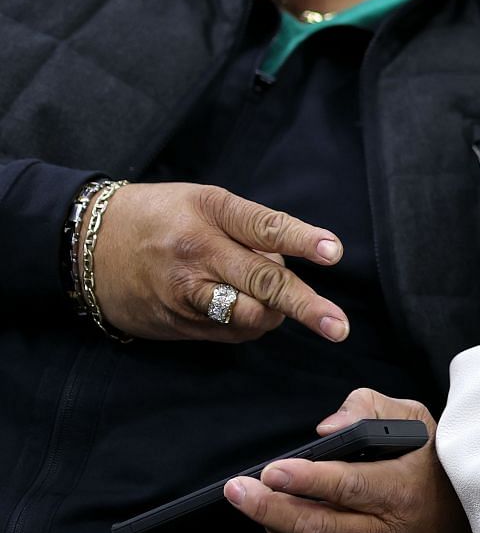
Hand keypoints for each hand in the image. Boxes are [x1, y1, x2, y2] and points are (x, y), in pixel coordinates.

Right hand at [90, 182, 347, 341]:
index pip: (263, 227)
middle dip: (305, 306)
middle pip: (261, 284)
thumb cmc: (159, 216)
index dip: (301, 240)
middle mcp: (197, 258)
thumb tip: (294, 259)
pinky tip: (241, 306)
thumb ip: (251, 226)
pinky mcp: (176, 326)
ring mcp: (185, 297)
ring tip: (276, 299)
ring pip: (249, 317)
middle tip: (338, 326)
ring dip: (275, 314)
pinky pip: (229, 332)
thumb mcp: (204, 200)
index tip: (333, 252)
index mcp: (208, 215)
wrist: (87, 248)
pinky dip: (248, 322)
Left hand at [223, 388, 476, 532]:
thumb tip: (326, 429)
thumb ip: (370, 410)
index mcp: (401, 490)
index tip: (272, 470)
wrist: (456, 528)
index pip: (349, 487)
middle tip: (236, 490)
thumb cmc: (428, 465)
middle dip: (269, 508)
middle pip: (317, 527)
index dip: (307, 480)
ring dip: (271, 530)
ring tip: (252, 504)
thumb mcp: (415, 422)